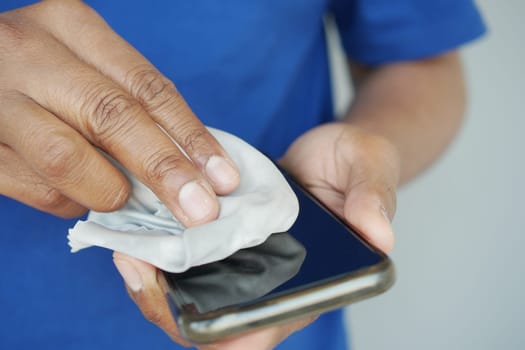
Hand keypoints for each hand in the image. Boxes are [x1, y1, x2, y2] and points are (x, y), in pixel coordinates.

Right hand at [0, 0, 238, 224]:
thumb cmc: (42, 76)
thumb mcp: (85, 67)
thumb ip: (129, 105)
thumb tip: (190, 168)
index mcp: (71, 26)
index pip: (147, 87)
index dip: (191, 137)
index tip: (223, 177)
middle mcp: (29, 54)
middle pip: (114, 118)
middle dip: (165, 171)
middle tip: (200, 211)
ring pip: (68, 160)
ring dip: (109, 192)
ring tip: (123, 201)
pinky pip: (38, 189)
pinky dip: (70, 203)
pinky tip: (78, 196)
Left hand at [112, 122, 398, 348]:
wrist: (334, 151)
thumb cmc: (356, 166)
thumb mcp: (370, 169)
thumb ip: (373, 199)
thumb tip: (379, 235)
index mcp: (309, 283)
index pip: (263, 331)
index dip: (223, 336)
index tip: (184, 310)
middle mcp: (272, 282)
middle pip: (213, 323)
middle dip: (167, 305)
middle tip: (135, 264)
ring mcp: (245, 264)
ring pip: (191, 295)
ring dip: (154, 278)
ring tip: (129, 244)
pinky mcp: (226, 241)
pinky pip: (186, 259)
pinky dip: (161, 251)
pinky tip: (141, 228)